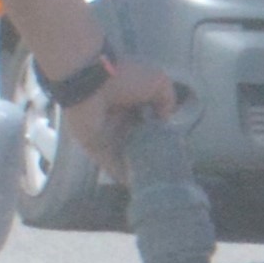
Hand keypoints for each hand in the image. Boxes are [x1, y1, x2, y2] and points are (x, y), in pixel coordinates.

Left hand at [63, 61, 187, 171]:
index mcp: (132, 102)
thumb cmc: (125, 77)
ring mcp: (106, 134)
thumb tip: (166, 120)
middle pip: (137, 139)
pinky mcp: (94, 146)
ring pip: (125, 155)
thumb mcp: (158, 82)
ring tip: (155, 182)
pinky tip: (135, 185)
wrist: (90, 81)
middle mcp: (120, 119)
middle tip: (167, 168)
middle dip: (150, 152)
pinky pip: (109, 164)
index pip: (148, 121)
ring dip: (137, 166)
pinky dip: (121, 174)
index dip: (160, 132)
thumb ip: (167, 100)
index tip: (173, 146)